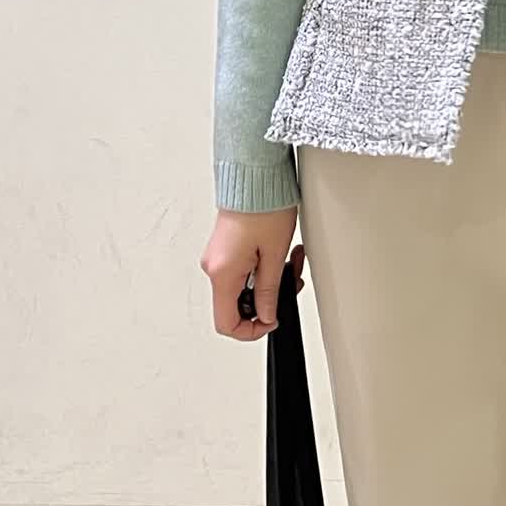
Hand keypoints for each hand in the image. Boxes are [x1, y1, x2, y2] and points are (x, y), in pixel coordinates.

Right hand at [199, 208, 305, 341]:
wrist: (255, 175)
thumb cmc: (264, 206)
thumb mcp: (274, 254)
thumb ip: (269, 291)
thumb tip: (267, 314)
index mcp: (222, 273)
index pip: (226, 323)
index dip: (251, 330)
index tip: (272, 320)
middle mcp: (213, 266)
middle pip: (236, 305)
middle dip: (268, 299)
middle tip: (291, 282)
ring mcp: (217, 256)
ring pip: (243, 286)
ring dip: (269, 280)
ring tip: (291, 260)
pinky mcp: (225, 247)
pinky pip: (241, 270)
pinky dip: (262, 268)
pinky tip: (279, 252)